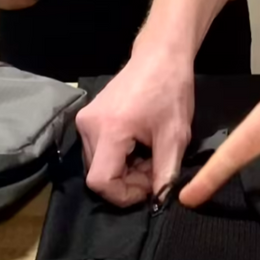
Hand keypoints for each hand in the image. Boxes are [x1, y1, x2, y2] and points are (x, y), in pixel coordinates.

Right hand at [76, 43, 194, 206]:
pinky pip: (97, 150)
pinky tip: (138, 145)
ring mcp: (84, 120)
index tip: (149, 186)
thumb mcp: (175, 136)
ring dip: (123, 170)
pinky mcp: (87, 117)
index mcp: (108, 130)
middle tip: (153, 169)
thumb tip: (160, 203)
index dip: (124, 195)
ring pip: (97, 164)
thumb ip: (165, 174)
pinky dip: (117, 157)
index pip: (100, 182)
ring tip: (148, 154)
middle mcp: (88, 126)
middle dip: (127, 182)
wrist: (160, 56)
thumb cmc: (170, 92)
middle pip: (97, 175)